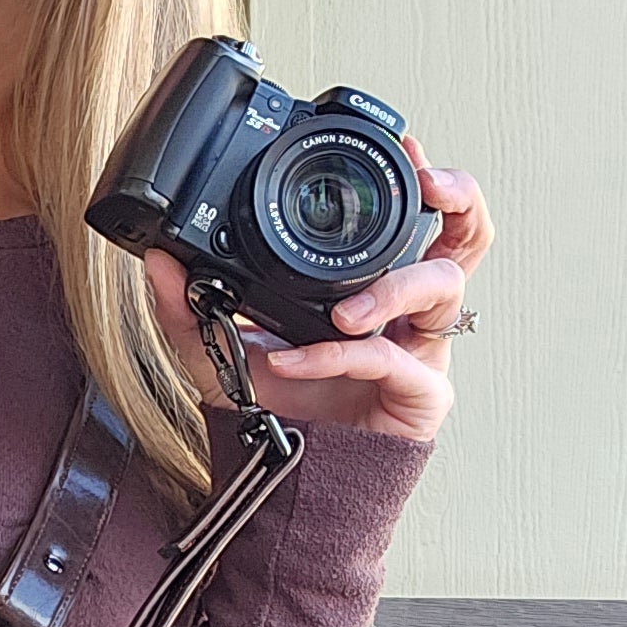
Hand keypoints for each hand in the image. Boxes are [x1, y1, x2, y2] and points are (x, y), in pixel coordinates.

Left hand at [142, 136, 493, 443]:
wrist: (290, 481)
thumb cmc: (281, 412)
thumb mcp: (220, 355)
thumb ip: (190, 309)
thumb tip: (158, 260)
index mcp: (376, 288)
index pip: (417, 221)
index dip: (425, 181)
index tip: (408, 145)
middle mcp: (407, 311)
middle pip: (468, 239)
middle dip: (460, 200)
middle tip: (430, 184)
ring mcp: (421, 351)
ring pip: (445, 289)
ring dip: (395, 286)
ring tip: (344, 310)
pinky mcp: (420, 395)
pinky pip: (392, 358)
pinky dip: (341, 355)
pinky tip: (297, 359)